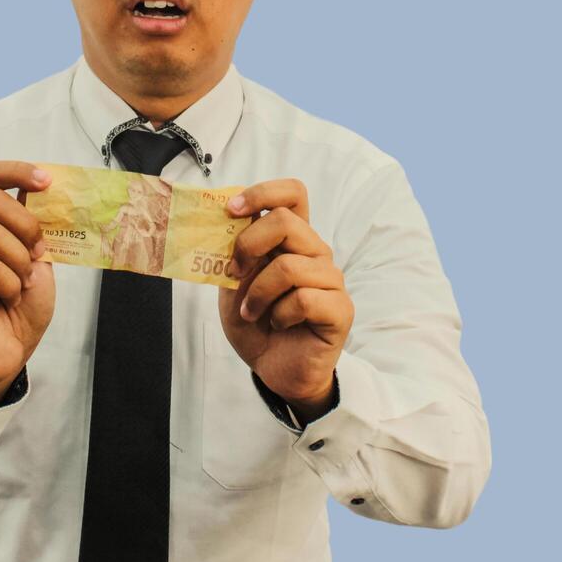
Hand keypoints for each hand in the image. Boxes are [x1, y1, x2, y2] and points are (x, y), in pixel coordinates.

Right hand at [0, 161, 54, 410]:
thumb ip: (37, 229)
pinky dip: (10, 283)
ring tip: (21, 283)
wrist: (5, 357)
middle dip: (27, 225)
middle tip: (38, 255)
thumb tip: (46, 194)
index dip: (17, 171)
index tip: (47, 181)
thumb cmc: (18, 309)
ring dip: (20, 260)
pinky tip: (8, 298)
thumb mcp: (38, 261)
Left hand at [218, 178, 353, 421]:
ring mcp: (330, 280)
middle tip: (233, 274)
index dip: (262, 193)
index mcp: (292, 239)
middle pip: (286, 221)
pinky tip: (277, 324)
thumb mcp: (232, 283)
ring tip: (251, 312)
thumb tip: (222, 218)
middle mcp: (315, 252)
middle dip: (247, 245)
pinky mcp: (339, 309)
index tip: (231, 210)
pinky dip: (279, 314)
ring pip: (290, 265)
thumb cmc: (255, 321)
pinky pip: (305, 299)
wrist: (271, 368)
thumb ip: (232, 251)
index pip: (293, 194)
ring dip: (258, 293)